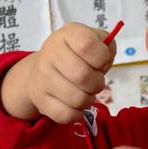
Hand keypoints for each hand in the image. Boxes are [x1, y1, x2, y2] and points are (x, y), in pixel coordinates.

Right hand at [1, 23, 115, 121]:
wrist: (41, 71)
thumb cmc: (76, 56)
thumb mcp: (94, 42)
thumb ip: (107, 47)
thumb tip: (104, 64)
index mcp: (67, 34)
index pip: (88, 45)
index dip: (102, 58)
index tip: (99, 62)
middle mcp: (50, 52)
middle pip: (83, 76)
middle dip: (97, 83)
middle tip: (94, 82)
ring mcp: (42, 77)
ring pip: (77, 99)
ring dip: (88, 99)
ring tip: (84, 92)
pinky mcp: (40, 99)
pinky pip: (67, 115)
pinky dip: (77, 113)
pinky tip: (74, 104)